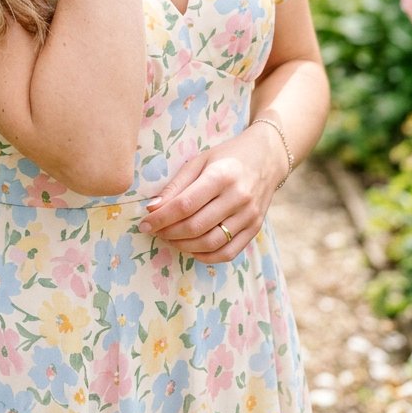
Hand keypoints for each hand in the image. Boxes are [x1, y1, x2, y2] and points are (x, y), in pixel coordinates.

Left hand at [137, 125, 283, 262]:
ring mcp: (249, 215)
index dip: (161, 218)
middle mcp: (238, 197)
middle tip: (155, 231)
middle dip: (169, 233)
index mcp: (221, 176)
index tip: (145, 223)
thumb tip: (153, 208)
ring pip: (210, 243)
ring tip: (170, 238)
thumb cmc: (228, 156)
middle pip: (196, 226)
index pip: (184, 205)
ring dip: (184, 246)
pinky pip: (228, 253)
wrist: (267, 157)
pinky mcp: (255, 228)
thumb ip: (177, 185)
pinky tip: (192, 248)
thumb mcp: (200, 160)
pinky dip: (206, 256)